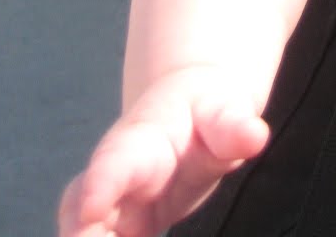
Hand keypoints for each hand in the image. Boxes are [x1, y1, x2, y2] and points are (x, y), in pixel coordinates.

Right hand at [56, 66, 269, 236]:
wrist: (190, 112)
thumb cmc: (207, 111)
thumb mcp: (224, 111)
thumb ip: (234, 126)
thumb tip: (256, 135)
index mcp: (139, 142)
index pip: (113, 163)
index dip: (98, 187)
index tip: (89, 211)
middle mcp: (114, 176)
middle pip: (80, 208)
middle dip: (79, 234)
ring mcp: (112, 204)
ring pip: (79, 229)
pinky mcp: (119, 228)